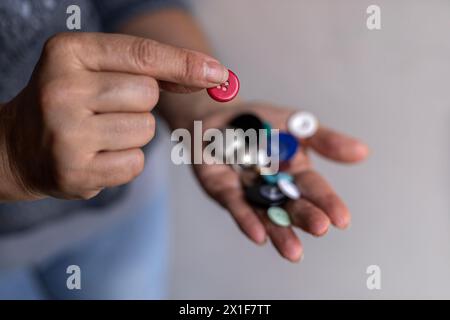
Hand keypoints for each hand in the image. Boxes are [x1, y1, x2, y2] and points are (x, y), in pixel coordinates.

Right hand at [0, 32, 227, 200]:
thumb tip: (214, 75)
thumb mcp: (97, 69)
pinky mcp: (75, 171)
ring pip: (145, 130)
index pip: (142, 55)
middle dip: (140, 104)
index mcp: (68, 52)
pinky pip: (135, 163)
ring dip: (133, 134)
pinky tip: (97, 155)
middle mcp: (62, 89)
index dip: (185, 63)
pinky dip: (125, 160)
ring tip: (98, 133)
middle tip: (106, 109)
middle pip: (148, 95)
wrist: (18, 146)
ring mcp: (66, 133)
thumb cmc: (70, 101)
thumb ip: (152, 69)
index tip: (219, 73)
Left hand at [193, 102, 368, 261]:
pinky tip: (258, 235)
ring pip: (266, 215)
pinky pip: (236, 206)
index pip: (314, 189)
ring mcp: (249, 193)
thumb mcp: (296, 124)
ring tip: (293, 252)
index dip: (327, 202)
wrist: (218, 118)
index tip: (342, 219)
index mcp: (294, 172)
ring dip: (280, 232)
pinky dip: (247, 220)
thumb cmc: (260, 123)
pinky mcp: (224, 191)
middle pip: (292, 206)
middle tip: (321, 229)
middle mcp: (274, 188)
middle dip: (306, 217)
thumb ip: (325, 140)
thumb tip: (364, 152)